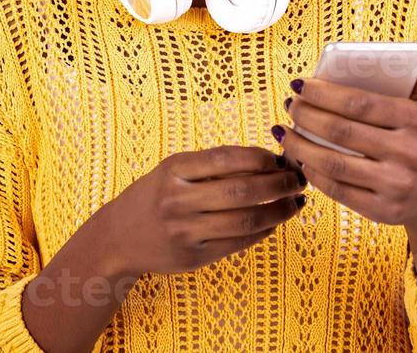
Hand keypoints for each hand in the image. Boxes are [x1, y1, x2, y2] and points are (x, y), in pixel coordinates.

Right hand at [100, 145, 307, 277]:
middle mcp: (178, 200)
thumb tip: (270, 160)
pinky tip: (275, 222)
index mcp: (174, 170)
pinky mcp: (193, 257)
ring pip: (246, 221)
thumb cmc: (156, 196)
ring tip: (295, 202)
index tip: (280, 158)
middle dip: (279, 184)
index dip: (261, 158)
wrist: (118, 238)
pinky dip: (264, 231)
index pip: (227, 158)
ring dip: (279, 211)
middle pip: (242, 191)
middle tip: (298, 180)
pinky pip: (238, 243)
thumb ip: (213, 165)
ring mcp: (185, 231)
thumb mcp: (174, 171)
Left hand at [274, 36, 416, 232]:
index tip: (300, 84)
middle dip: (306, 116)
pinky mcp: (381, 210)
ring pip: (333, 163)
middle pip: (341, 132)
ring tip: (283, 132)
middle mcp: (405, 153)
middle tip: (290, 105)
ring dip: (300, 146)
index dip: (323, 93)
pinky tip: (299, 159)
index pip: (359, 102)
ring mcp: (393, 184)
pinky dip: (313, 174)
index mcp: (413, 120)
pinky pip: (337, 190)